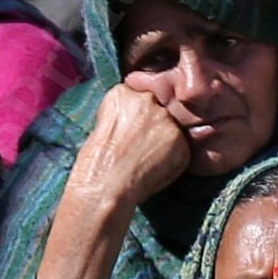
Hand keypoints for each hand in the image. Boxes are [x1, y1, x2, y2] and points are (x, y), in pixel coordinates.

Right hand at [69, 79, 191, 211]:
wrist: (105, 185)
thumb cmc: (96, 161)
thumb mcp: (101, 124)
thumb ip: (123, 114)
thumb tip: (137, 119)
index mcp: (123, 93)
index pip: (137, 97)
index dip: (134, 116)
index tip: (128, 130)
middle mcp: (148, 101)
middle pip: (156, 109)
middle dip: (151, 125)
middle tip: (138, 146)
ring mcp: (167, 120)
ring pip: (170, 128)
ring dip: (163, 141)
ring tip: (144, 160)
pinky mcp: (181, 141)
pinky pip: (181, 148)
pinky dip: (172, 159)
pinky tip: (154, 169)